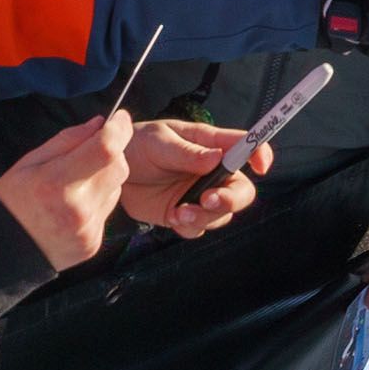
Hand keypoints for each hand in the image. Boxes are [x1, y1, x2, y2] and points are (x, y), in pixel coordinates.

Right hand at [0, 112, 134, 269]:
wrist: (1, 251)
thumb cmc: (11, 199)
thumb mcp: (30, 161)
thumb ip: (68, 140)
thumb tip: (100, 123)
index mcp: (56, 182)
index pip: (106, 149)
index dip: (120, 129)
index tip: (120, 117)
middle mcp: (77, 208)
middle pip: (119, 168)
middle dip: (113, 153)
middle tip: (91, 152)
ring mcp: (87, 230)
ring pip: (116, 189)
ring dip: (104, 178)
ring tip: (75, 183)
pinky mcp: (92, 244)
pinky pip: (106, 211)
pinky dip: (97, 201)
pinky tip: (73, 206)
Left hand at [117, 120, 267, 236]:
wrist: (108, 172)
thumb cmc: (137, 144)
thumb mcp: (158, 141)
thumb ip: (187, 153)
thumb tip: (217, 157)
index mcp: (210, 144)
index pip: (244, 146)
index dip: (260, 153)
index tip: (260, 165)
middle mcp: (211, 171)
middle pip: (241, 189)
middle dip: (232, 199)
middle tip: (208, 200)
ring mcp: (199, 195)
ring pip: (222, 214)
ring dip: (205, 216)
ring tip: (179, 211)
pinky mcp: (184, 214)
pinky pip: (199, 228)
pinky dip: (189, 226)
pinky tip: (172, 216)